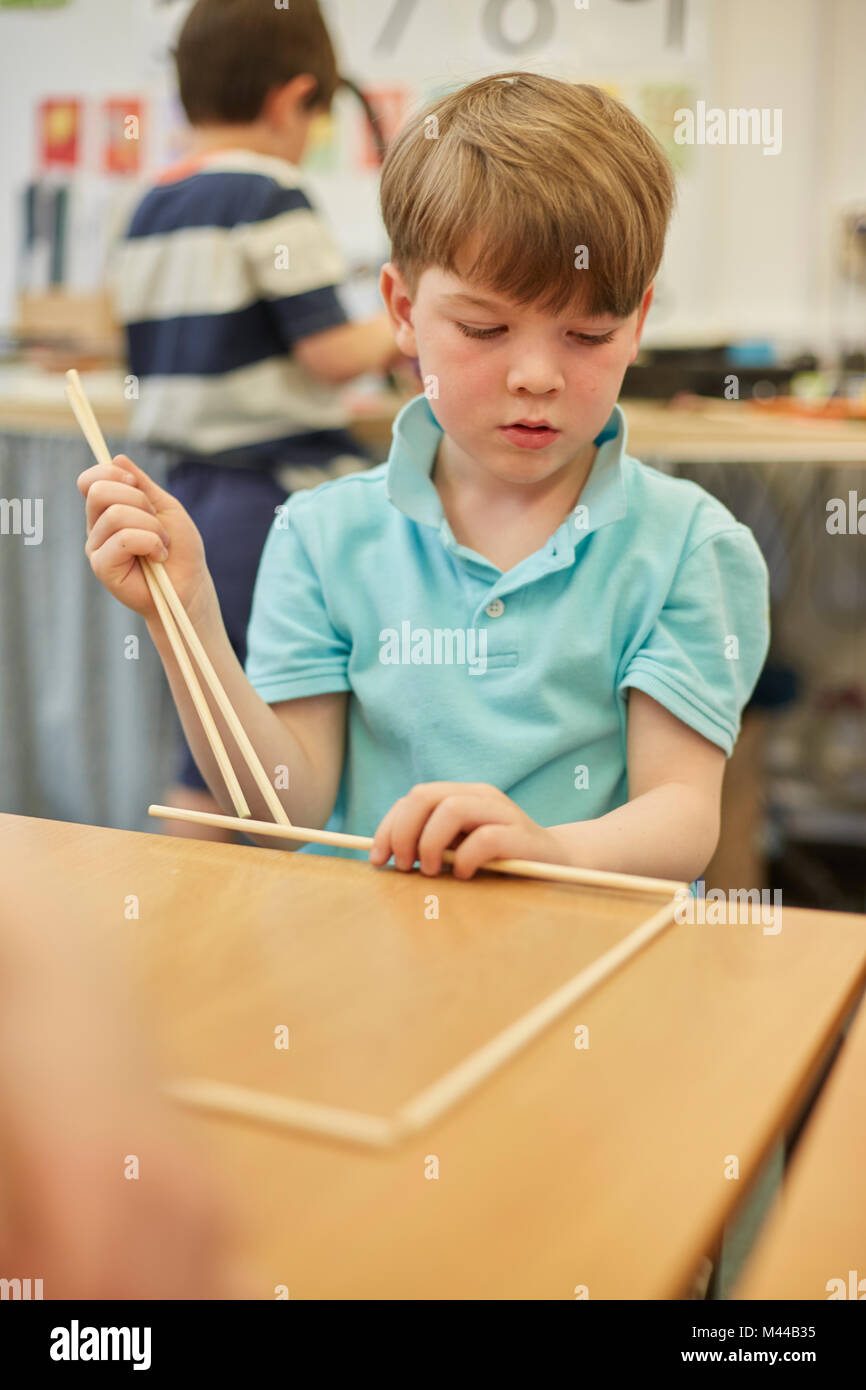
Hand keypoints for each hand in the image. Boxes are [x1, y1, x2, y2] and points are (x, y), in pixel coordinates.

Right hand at [77, 453, 214, 623]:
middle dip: (138, 500)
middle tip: (157, 522)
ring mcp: (97, 547)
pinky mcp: (102, 567)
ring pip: (116, 515)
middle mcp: (98, 527)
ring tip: (162, 544)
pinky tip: (158, 556)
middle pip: (100, 491)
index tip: (137, 485)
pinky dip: (150, 542)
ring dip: (151, 526)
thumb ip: (142, 484)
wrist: (190, 585)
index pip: (90, 481)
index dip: (110, 473)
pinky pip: (122, 539)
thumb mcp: (165, 507)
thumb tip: (117, 458)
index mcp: (109, 510)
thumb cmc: (179, 549)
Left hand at [368, 781, 570, 878]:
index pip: (413, 798)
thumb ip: (431, 844)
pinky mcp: (521, 836)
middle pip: (425, 795)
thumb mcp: (459, 849)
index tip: (378, 859)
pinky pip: (484, 839)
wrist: (558, 864)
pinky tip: (464, 875)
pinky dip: (465, 859)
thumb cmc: (500, 861)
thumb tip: (387, 857)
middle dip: (403, 832)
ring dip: (429, 843)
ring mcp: (503, 812)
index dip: (388, 826)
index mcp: (462, 794)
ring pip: (451, 808)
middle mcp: (481, 796)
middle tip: (403, 865)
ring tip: (429, 871)